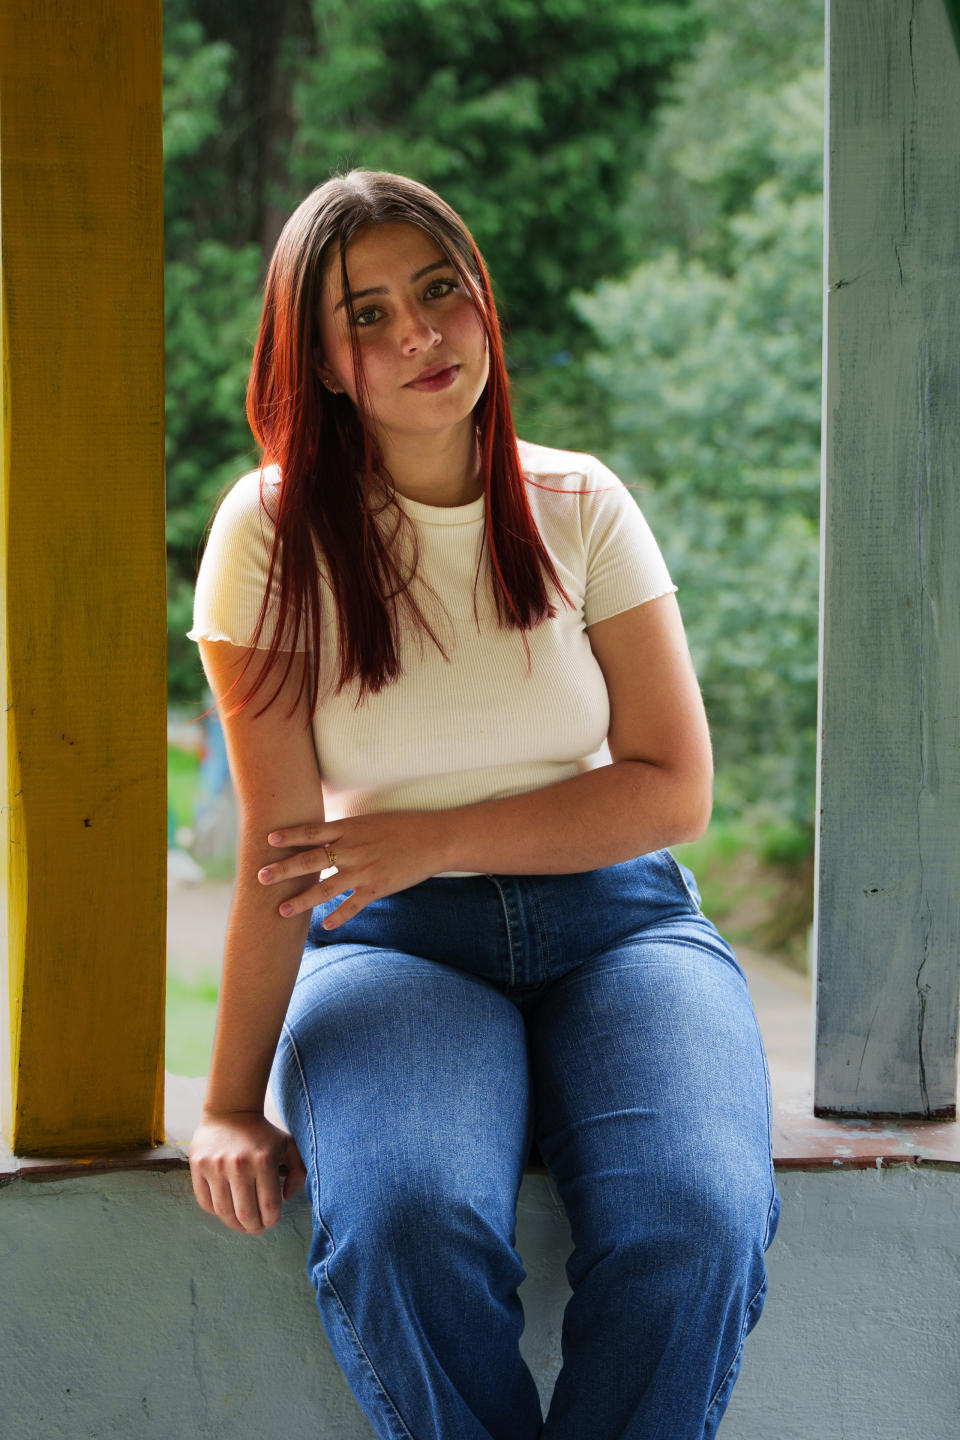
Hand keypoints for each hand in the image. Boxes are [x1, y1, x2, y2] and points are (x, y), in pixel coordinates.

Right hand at [189, 1110, 306, 1234]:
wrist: (231, 1111)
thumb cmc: (263, 1133)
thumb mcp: (289, 1146)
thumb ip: (299, 1173)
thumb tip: (287, 1198)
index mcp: (264, 1161)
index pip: (269, 1207)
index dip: (271, 1220)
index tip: (271, 1221)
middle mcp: (239, 1165)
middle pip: (246, 1214)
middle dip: (253, 1227)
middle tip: (256, 1228)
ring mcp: (216, 1166)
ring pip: (224, 1212)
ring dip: (234, 1224)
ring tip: (241, 1224)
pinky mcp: (198, 1166)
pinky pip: (205, 1201)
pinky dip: (216, 1212)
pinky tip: (226, 1209)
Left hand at [257, 810, 450, 927]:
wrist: (434, 839)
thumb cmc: (402, 826)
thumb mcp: (369, 821)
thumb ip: (345, 829)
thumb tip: (320, 835)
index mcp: (349, 829)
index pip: (312, 832)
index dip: (289, 836)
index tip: (268, 840)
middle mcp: (352, 849)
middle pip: (311, 860)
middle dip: (284, 870)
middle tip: (261, 877)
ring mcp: (364, 870)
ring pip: (326, 888)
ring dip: (302, 901)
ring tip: (282, 910)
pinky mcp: (377, 887)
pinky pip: (353, 905)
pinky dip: (339, 917)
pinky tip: (325, 926)